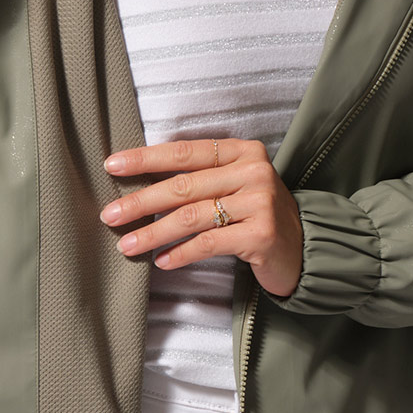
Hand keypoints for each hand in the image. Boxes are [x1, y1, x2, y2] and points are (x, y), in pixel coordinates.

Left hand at [99, 137, 303, 297]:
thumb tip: (141, 187)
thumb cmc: (257, 217)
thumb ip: (199, 180)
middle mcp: (252, 171)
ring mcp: (259, 202)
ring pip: (192, 216)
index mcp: (241, 152)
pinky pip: (209, 243)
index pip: (184, 152)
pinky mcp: (261, 233)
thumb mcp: (233, 187)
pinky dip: (180, 253)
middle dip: (141, 201)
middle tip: (110, 214)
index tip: (113, 166)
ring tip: (127, 245)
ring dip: (154, 233)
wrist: (303, 248)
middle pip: (183, 186)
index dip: (146, 159)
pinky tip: (161, 261)